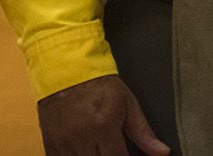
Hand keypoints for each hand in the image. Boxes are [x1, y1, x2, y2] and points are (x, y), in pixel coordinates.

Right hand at [37, 76, 168, 155]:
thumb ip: (142, 131)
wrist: (64, 65)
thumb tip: (163, 153)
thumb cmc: (98, 82)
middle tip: (109, 147)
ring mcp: (63, 140)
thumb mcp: (126, 102)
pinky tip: (81, 150)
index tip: (125, 153)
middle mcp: (82, 137)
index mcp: (104, 127)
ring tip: (96, 147)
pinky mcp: (49, 139)